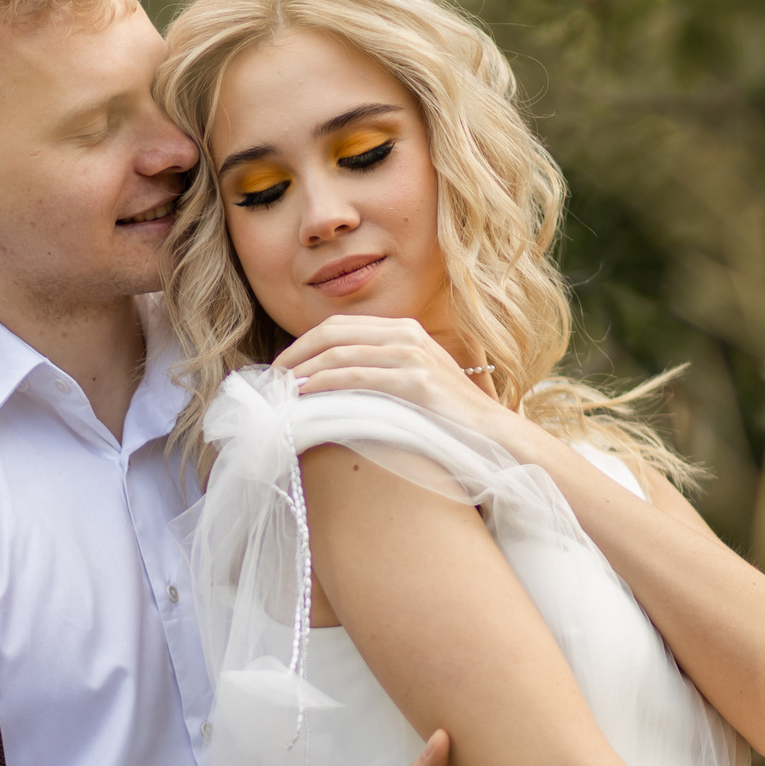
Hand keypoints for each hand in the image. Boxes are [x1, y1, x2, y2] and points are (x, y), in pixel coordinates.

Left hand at [273, 315, 529, 446]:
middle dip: (294, 355)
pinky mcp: (415, 382)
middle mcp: (406, 334)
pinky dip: (323, 385)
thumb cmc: (446, 418)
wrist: (493, 437)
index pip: (336, 327)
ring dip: (302, 372)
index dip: (301, 346)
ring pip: (339, 354)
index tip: (279, 369)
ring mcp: (411, 356)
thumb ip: (377, 372)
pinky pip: (356, 377)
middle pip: (331, 334)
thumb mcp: (410, 383)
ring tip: (279, 392)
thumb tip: (326, 381)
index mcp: (402, 329)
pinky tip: (304, 398)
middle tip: (270, 381)